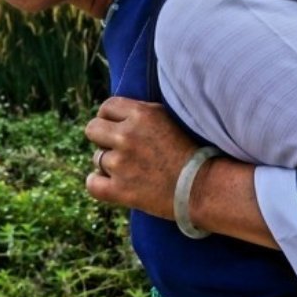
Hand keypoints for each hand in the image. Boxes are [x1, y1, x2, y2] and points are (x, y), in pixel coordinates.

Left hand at [84, 96, 197, 218]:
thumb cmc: (192, 151)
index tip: (116, 127)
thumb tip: (118, 112)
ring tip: (130, 170)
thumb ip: (142, 114)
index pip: (107, 107)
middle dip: (103, 138)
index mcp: (141, 115)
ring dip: (109, 164)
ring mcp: (121, 164)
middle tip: (118, 148)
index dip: (109, 117)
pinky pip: (92, 184)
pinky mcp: (120, 190)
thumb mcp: (169, 119)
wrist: (204, 186)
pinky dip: (99, 184)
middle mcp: (127, 136)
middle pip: (92, 129)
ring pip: (96, 158)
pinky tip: (112, 184)